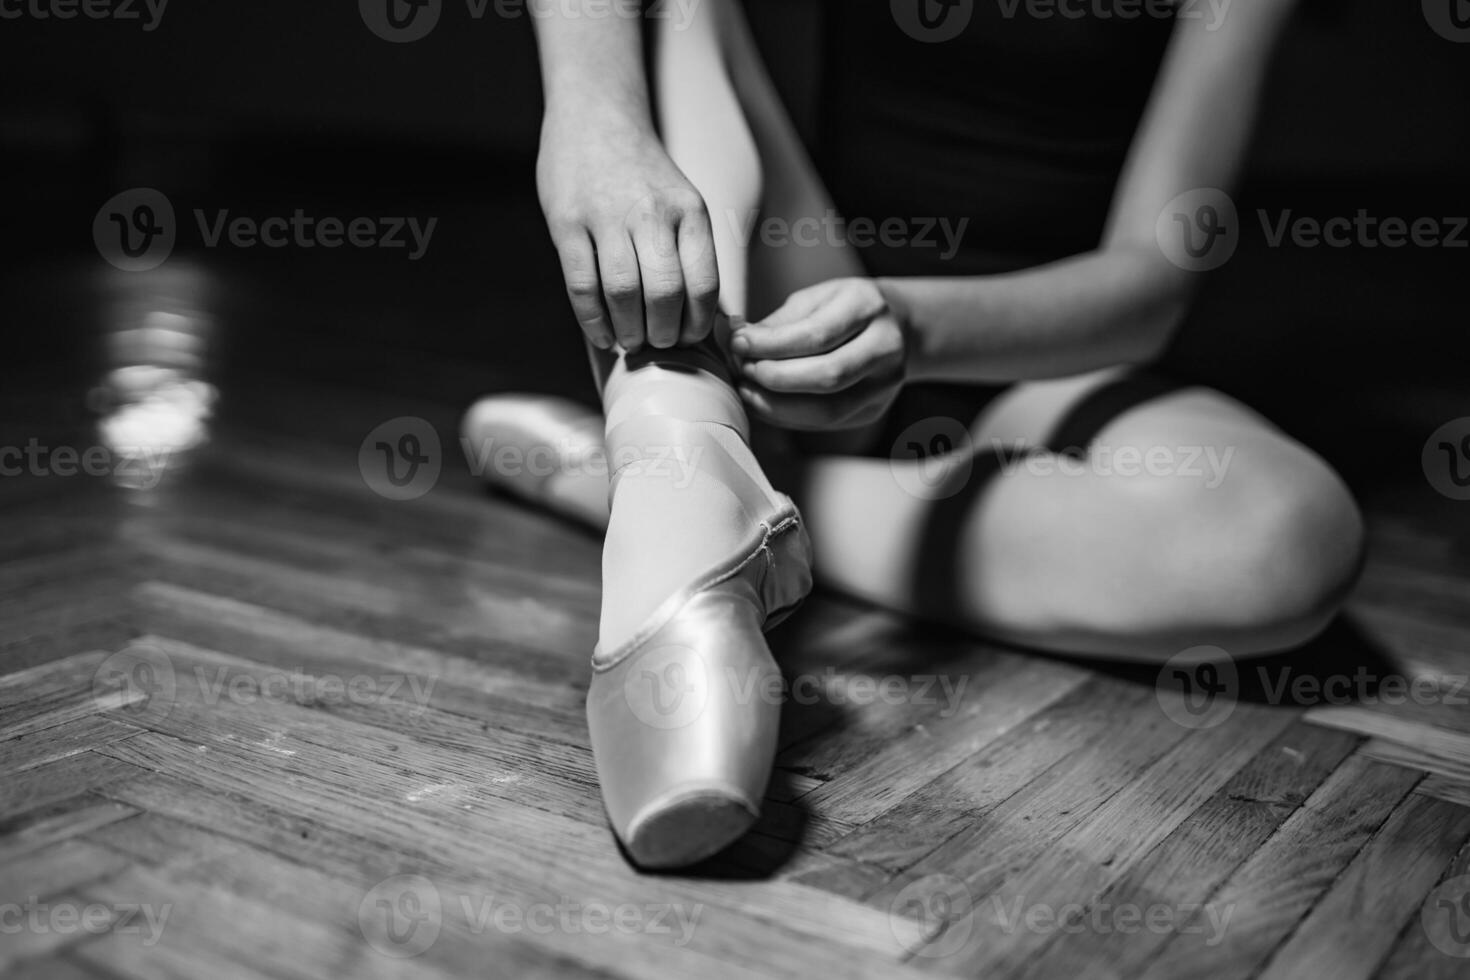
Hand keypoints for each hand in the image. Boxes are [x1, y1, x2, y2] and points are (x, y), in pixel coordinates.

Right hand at [537, 109, 719, 351]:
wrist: (596, 116)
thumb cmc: (643, 175)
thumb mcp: (683, 201)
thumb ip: (690, 251)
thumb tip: (708, 319)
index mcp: (689, 211)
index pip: (703, 284)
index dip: (697, 325)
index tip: (689, 338)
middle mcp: (651, 212)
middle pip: (664, 294)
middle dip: (663, 334)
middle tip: (657, 344)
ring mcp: (606, 216)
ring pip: (622, 293)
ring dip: (628, 331)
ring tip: (629, 341)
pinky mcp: (566, 222)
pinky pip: (581, 285)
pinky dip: (593, 321)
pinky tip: (602, 334)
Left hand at [731, 278, 907, 430]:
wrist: (894, 326)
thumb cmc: (844, 309)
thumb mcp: (814, 299)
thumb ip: (778, 323)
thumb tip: (737, 341)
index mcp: (869, 307)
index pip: (817, 335)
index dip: (771, 345)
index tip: (738, 344)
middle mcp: (886, 347)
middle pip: (827, 376)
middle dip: (774, 378)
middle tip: (743, 369)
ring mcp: (885, 385)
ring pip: (827, 410)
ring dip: (777, 405)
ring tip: (747, 389)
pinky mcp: (873, 411)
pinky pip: (825, 423)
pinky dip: (787, 416)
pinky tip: (764, 402)